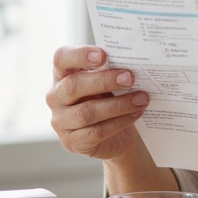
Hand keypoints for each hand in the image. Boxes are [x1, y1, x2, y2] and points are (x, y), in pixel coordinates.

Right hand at [46, 45, 149, 161]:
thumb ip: (111, 70)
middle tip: (130, 77)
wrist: (117, 136)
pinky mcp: (72, 142)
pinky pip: (95, 132)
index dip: (79, 55)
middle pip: (74, 85)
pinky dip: (119, 122)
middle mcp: (56, 97)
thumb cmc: (110, 99)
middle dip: (104, 80)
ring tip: (141, 99)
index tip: (103, 55)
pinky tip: (136, 113)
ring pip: (86, 112)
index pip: (61, 58)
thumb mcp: (108, 82)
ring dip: (118, 104)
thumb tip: (132, 61)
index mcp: (62, 74)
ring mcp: (60, 121)